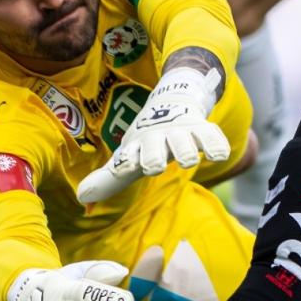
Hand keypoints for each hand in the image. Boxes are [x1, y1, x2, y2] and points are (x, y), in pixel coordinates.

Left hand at [76, 67, 228, 202]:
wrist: (170, 104)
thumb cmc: (146, 140)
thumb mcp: (128, 155)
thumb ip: (109, 178)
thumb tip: (82, 197)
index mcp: (137, 146)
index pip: (128, 157)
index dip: (126, 163)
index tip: (126, 167)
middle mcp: (157, 137)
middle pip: (154, 148)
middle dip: (153, 157)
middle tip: (153, 167)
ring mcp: (180, 131)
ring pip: (183, 141)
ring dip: (184, 150)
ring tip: (187, 161)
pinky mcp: (202, 129)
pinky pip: (211, 135)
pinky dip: (215, 144)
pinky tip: (217, 155)